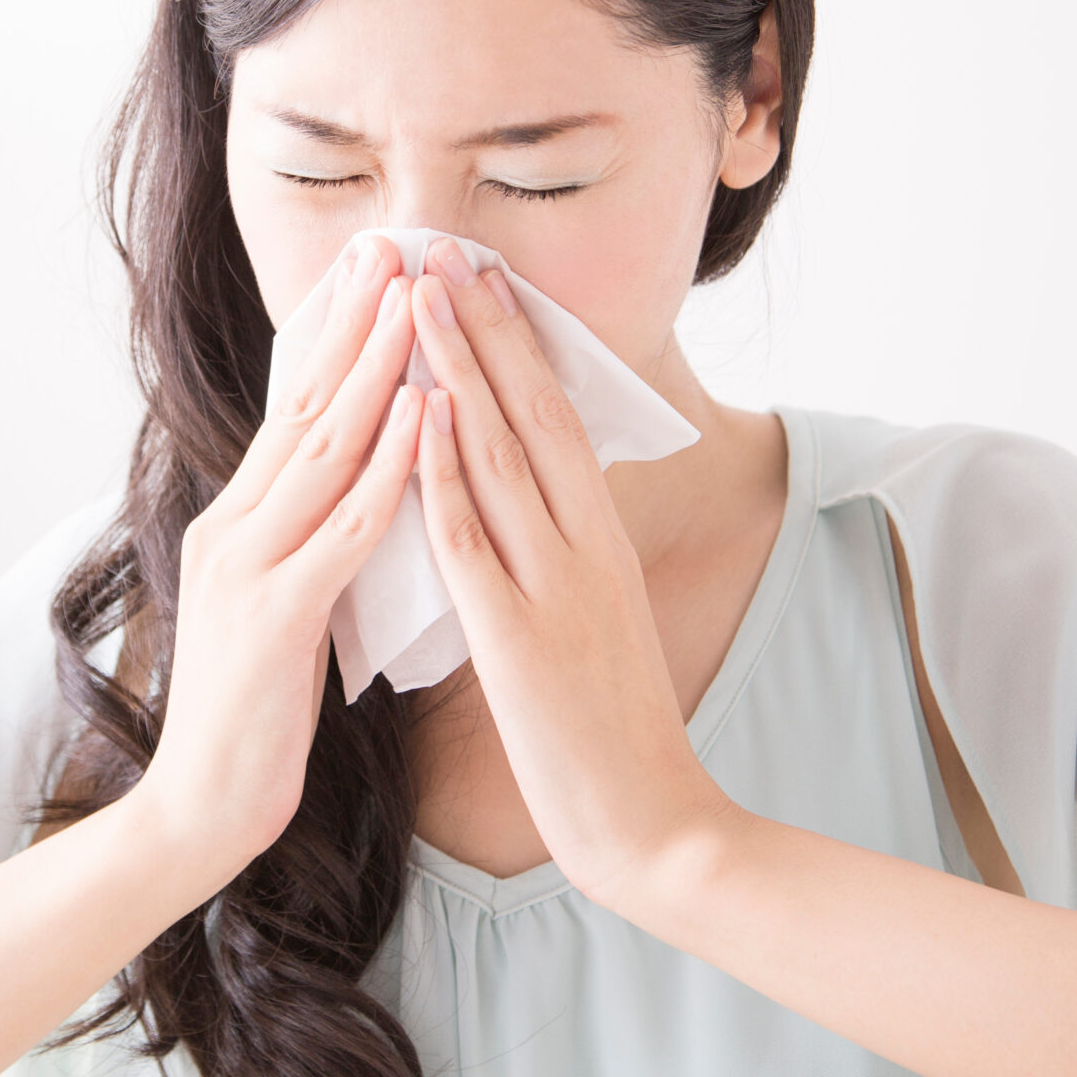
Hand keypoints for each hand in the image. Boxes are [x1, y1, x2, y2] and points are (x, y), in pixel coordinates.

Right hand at [132, 237, 425, 877]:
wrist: (198, 812)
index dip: (334, 337)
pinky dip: (387, 467)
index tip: (375, 270)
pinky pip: (341, 528)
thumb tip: (350, 494)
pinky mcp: (274, 616)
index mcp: (238, 525)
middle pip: (303, 405)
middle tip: (397, 245)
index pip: (292, 411)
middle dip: (354, 322)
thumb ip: (304, 545)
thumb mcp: (276, 609)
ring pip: (322, 448)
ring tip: (415, 299)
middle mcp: (233, 528)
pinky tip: (421, 415)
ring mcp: (248, 568)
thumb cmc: (251, 719)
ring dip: (374, 367)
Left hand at [404, 240, 741, 907]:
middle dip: (486, 327)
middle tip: (443, 251)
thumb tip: (519, 501)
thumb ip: (559, 555)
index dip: (515, 345)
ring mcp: (556, 586)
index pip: (557, 418)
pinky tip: (420, 419)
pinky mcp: (521, 638)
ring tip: (423, 300)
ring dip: (460, 371)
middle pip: (534, 412)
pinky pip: (475, 540)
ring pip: (503, 455)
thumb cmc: (610, 730)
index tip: (477, 278)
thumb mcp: (593, 617)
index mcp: (600, 539)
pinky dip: (445, 473)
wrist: (655, 825)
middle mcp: (585, 544)